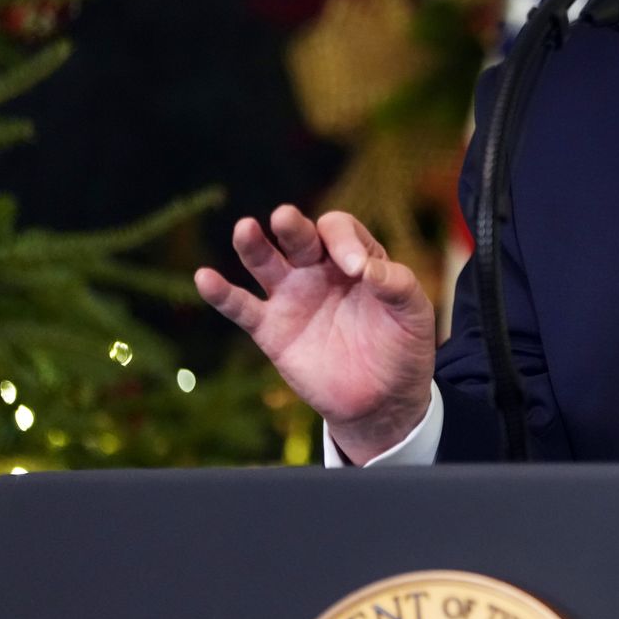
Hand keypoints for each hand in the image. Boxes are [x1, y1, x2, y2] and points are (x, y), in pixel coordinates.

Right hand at [194, 206, 435, 463]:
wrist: (383, 400)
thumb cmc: (403, 348)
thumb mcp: (414, 313)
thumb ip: (397, 285)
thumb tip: (367, 268)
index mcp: (356, 258)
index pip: (340, 231)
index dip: (344, 242)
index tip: (357, 271)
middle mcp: (319, 269)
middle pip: (299, 237)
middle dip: (293, 227)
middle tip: (285, 218)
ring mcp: (292, 297)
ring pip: (265, 262)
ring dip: (253, 245)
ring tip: (246, 228)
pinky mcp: (271, 330)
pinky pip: (241, 307)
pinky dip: (221, 293)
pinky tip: (205, 277)